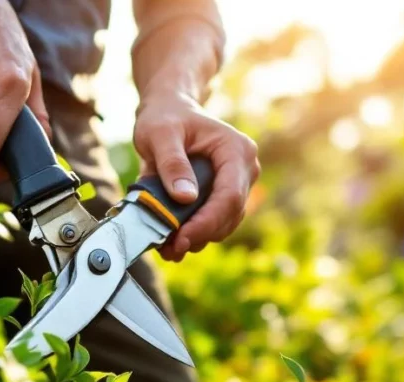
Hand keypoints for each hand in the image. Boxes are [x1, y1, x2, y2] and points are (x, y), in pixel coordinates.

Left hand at [133, 92, 259, 261]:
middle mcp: (244, 169)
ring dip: (197, 239)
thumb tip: (185, 198)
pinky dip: (194, 234)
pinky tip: (171, 240)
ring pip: (224, 224)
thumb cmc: (165, 117)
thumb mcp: (160, 134)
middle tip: (169, 249)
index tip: (181, 238)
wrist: (168, 111)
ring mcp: (237, 185)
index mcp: (236, 150)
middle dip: (200, 235)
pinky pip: (214, 222)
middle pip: (230, 214)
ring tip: (167, 247)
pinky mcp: (223, 197)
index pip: (230, 196)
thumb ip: (171, 163)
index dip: (208, 222)